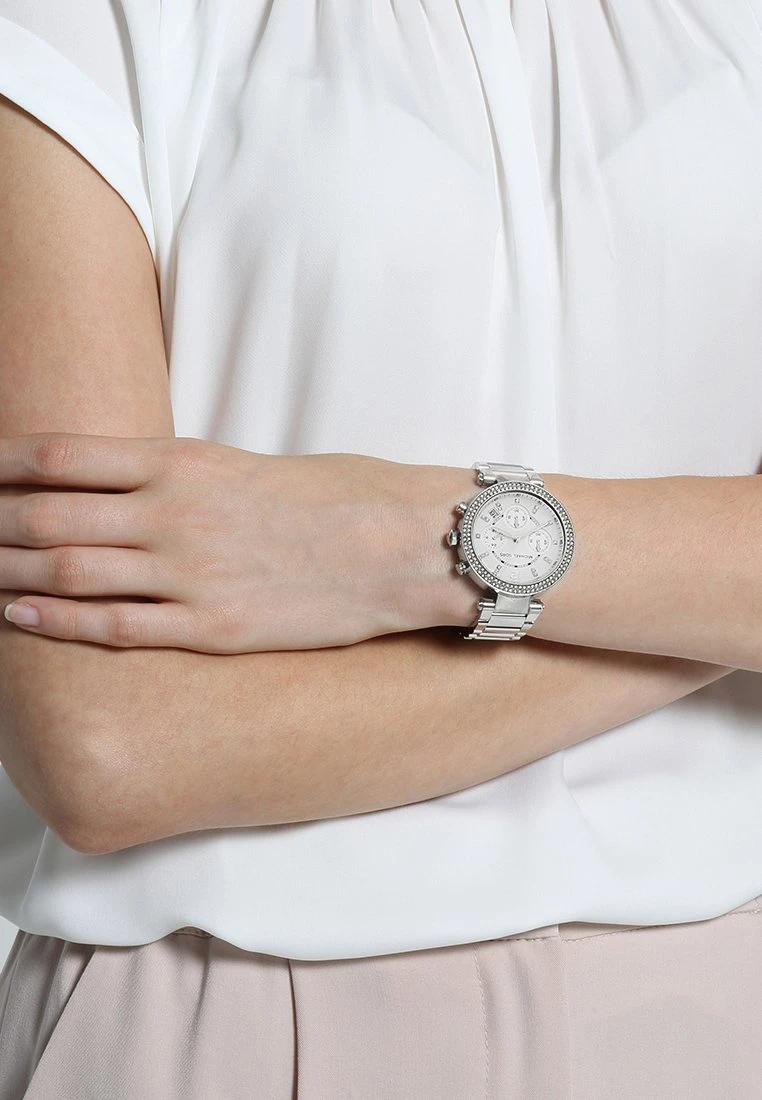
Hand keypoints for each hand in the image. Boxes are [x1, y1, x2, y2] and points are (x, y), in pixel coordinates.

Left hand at [0, 433, 468, 651]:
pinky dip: (56, 619)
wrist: (400, 544)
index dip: (4, 465)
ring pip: (69, 570)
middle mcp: (174, 512)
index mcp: (184, 460)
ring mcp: (190, 571)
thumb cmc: (333, 497)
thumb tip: (124, 486)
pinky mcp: (213, 625)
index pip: (63, 455)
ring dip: (8, 570)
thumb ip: (180, 476)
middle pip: (49, 514)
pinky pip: (115, 625)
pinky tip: (16, 614)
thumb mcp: (248, 465)